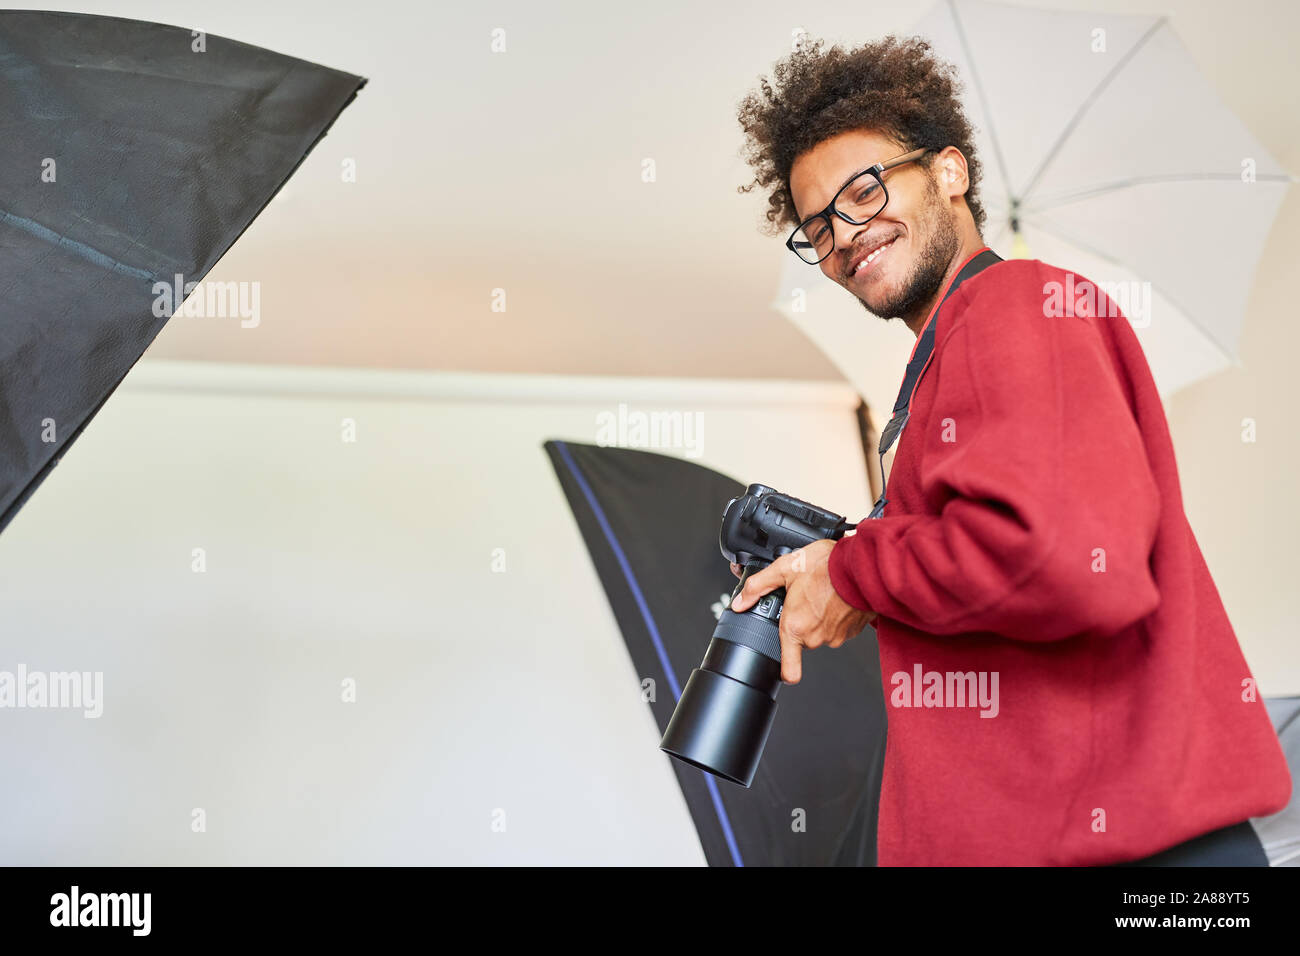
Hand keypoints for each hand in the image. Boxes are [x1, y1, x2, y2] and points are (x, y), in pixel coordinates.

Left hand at [729, 539, 876, 683]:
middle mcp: (817, 637)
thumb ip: (758, 586)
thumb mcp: (785, 568)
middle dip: (802, 622)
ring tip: (823, 593)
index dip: (785, 672)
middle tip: (804, 599)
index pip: (789, 670)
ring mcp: (837, 635)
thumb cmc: (827, 566)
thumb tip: (740, 602)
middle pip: (803, 639)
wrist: (862, 565)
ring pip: (822, 632)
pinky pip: (839, 627)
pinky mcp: (854, 630)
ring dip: (820, 617)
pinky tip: (836, 597)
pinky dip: (837, 615)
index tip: (783, 671)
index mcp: (796, 627)